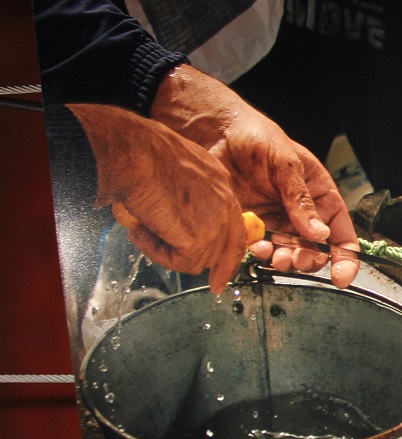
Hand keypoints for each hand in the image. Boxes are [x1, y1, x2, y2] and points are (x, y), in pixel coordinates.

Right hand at [68, 103, 244, 292]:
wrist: (131, 152)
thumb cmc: (137, 154)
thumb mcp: (171, 174)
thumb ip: (183, 199)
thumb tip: (174, 225)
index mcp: (218, 181)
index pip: (233, 224)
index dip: (227, 250)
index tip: (224, 272)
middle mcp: (224, 199)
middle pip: (229, 248)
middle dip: (218, 270)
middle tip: (214, 286)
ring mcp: (216, 220)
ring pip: (199, 258)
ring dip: (166, 250)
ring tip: (142, 227)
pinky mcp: (201, 237)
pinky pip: (181, 262)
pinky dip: (157, 252)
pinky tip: (142, 230)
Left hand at [150, 64, 359, 286]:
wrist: (213, 132)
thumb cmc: (255, 136)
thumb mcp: (285, 163)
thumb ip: (301, 199)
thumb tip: (321, 234)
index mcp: (319, 195)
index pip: (341, 231)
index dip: (345, 256)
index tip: (341, 276)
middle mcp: (300, 212)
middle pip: (316, 249)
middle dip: (309, 260)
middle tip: (296, 260)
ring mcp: (276, 221)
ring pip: (289, 254)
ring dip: (285, 260)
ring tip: (274, 255)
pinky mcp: (252, 227)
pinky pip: (262, 249)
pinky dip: (261, 255)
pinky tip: (255, 247)